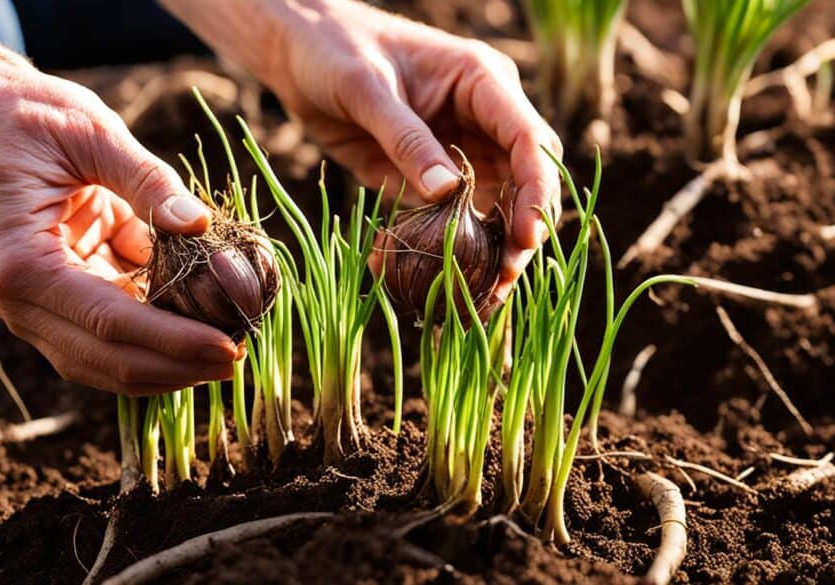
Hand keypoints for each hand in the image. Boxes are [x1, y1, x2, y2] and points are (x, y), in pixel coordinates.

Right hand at [0, 69, 241, 394]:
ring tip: (224, 356)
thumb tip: (200, 225)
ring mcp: (33, 306)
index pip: (109, 322)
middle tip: (237, 361)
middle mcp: (19, 300)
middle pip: (106, 358)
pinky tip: (197, 329)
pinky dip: (153, 336)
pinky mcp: (54, 297)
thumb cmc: (24, 115)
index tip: (227, 346)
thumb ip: (148, 180)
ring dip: (165, 364)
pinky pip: (107, 333)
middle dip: (175, 367)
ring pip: (105, 359)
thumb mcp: (91, 132)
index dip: (172, 341)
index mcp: (21, 262)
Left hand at [264, 1, 562, 301]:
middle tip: (507, 277)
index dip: (536, 189)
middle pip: (525, 179)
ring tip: (483, 295)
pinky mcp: (432, 176)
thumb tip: (446, 192)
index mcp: (482, 82)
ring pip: (497, 205)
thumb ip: (405, 138)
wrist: (299, 54)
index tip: (526, 234)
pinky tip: (437, 281)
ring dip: (493, 249)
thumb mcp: (365, 88)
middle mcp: (483, 118)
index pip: (529, 139)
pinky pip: (452, 217)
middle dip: (522, 228)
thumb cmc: (334, 50)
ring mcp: (461, 149)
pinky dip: (448, 249)